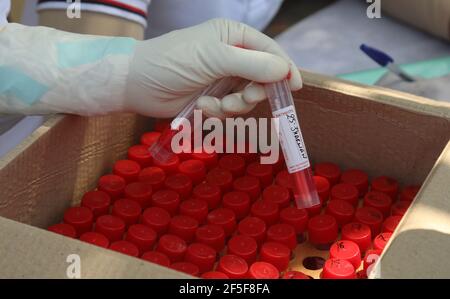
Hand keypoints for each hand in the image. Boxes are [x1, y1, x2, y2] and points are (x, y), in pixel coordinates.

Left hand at [126, 18, 301, 117]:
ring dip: (234, 106)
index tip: (294, 86)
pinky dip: (219, 112)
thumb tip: (286, 71)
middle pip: (263, 78)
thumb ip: (252, 64)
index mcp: (234, 36)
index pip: (270, 51)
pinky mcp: (214, 98)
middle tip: (244, 99)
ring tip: (215, 104)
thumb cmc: (173, 61)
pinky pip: (231, 110)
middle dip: (255, 92)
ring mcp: (223, 79)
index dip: (284, 68)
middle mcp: (232, 56)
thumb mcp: (214, 58)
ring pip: (248, 98)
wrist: (137, 84)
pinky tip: (201, 107)